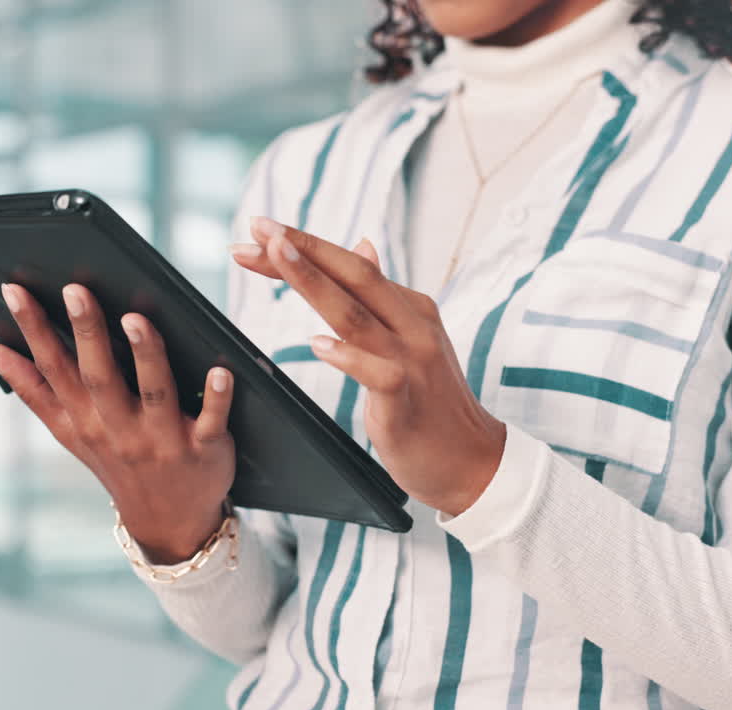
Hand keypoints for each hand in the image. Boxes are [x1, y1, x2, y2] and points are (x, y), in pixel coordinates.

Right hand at [0, 282, 234, 563]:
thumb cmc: (117, 460)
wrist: (169, 521)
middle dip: (86, 333)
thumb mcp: (69, 432)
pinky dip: (217, 398)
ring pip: (154, 392)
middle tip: (75, 290)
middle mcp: (119, 429)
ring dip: (146, 356)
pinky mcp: (204, 449)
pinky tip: (221, 371)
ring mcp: (162, 440)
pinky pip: (211, 421)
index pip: (54, 368)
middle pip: (99, 376)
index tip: (15, 291)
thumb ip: (33, 391)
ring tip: (135, 319)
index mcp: (84, 419)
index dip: (33, 330)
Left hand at [231, 217, 506, 516]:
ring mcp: (413, 360)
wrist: (473, 460)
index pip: (351, 266)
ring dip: (312, 282)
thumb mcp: (409, 339)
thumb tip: (362, 244)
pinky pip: (377, 373)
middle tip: (257, 228)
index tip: (260, 229)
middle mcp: (413, 325)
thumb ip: (382, 296)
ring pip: (355, 314)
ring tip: (276, 256)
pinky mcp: (407, 400)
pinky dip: (347, 356)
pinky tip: (318, 345)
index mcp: (410, 307)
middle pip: (353, 276)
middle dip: (302, 248)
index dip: (305, 245)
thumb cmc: (431, 402)